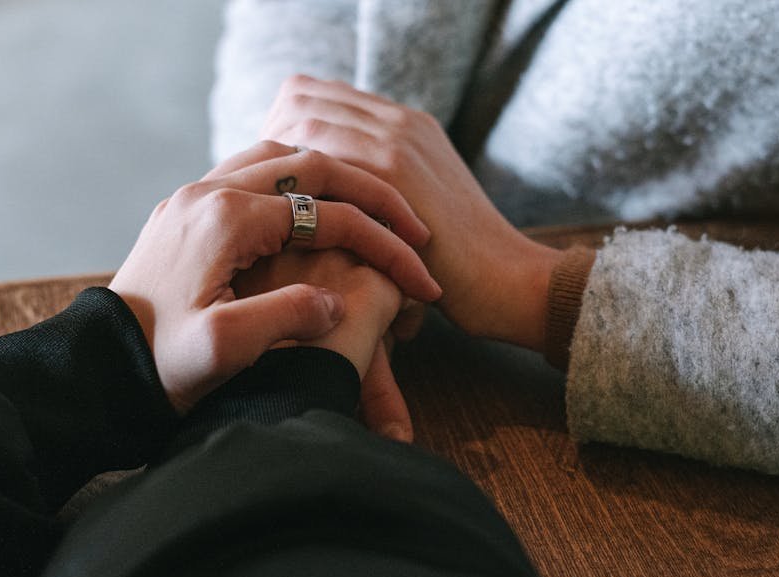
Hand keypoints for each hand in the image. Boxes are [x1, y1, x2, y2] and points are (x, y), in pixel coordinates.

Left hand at [109, 141, 440, 412]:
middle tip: (415, 228)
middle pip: (314, 165)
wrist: (97, 371)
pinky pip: (257, 173)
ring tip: (377, 214)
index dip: (387, 247)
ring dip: (338, 181)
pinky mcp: (188, 212)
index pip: (331, 216)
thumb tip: (335, 302)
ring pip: (284, 158)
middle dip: (374, 195)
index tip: (423, 281)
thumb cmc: (159, 367)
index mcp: (227, 219)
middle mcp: (210, 192)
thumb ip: (288, 316)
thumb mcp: (226, 350)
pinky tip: (321, 214)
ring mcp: (195, 197)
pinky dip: (301, 184)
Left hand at [260, 75, 563, 351]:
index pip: (311, 94)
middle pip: (301, 97)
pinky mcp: (398, 171)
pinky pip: (325, 156)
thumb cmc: (456, 264)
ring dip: (280, 165)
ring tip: (274, 211)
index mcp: (402, 123)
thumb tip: (316, 199)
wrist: (510, 280)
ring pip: (306, 122)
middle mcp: (399, 120)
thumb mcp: (414, 210)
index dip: (279, 132)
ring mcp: (399, 139)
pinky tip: (291, 226)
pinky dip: (300, 187)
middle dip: (271, 143)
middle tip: (268, 196)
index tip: (273, 182)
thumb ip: (374, 189)